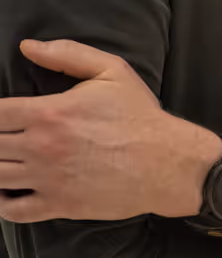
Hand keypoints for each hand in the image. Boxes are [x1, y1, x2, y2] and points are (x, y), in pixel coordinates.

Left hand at [0, 40, 221, 223]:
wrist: (169, 162)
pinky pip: (12, 210)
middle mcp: (41, 147)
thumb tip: (27, 47)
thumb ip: (67, 55)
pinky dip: (2, 202)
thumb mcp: (113, 72)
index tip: (5, 117)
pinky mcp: (59, 204)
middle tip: (8, 139)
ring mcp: (48, 179)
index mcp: (49, 113)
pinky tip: (9, 190)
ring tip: (8, 160)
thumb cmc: (141, 117)